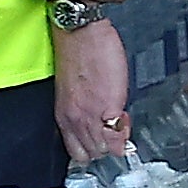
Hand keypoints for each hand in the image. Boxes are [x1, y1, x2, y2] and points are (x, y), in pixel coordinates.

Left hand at [52, 16, 132, 165]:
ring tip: (120, 122)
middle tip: (113, 129)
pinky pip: (117, 136)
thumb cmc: (77, 54)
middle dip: (106, 146)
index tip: (102, 138)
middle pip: (91, 154)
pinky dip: (123, 133)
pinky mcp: (108, 108)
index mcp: (64, 116)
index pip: (76, 151)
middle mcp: (74, 120)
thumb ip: (83, 110)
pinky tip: (123, 118)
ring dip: (116, 140)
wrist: (80, 33)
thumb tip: (100, 122)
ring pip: (104, 150)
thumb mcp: (72, 90)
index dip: (93, 148)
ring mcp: (91, 116)